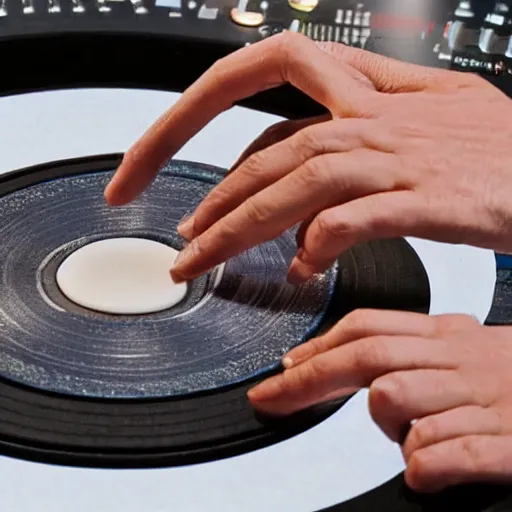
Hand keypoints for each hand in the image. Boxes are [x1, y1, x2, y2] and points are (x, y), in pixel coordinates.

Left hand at [104, 33, 511, 284]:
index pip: (252, 83)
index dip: (190, 118)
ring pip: (297, 181)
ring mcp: (401, 153)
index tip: (154, 163)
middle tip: (178, 244)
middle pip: (268, 150)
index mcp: (364, 88)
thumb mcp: (413, 127)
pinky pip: (356, 215)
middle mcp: (373, 115)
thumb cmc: (490, 151)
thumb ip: (348, 156)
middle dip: (209, 198)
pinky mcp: (430, 195)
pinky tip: (302, 268)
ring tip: (201, 262)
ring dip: (239, 224)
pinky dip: (321, 241)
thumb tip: (298, 218)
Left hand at [247, 310, 511, 492]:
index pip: (368, 327)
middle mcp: (457, 361)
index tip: (285, 367)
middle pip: (366, 358)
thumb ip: (417, 353)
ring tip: (412, 441)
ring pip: (394, 400)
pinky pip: (442, 452)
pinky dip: (423, 465)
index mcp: (447, 336)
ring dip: (387, 427)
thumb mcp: (469, 350)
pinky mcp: (508, 443)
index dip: (319, 346)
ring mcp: (482, 400)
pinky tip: (427, 473)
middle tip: (270, 399)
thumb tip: (365, 375)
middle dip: (308, 380)